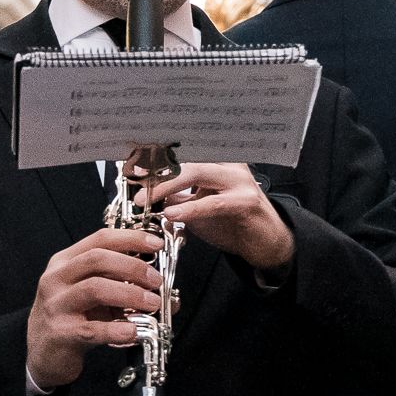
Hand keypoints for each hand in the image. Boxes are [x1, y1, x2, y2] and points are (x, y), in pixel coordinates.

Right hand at [27, 227, 167, 388]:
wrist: (43, 354)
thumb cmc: (71, 319)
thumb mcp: (93, 296)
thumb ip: (122, 285)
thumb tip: (165, 290)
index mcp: (65, 262)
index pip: (100, 239)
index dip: (131, 238)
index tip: (156, 244)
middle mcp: (56, 279)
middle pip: (97, 259)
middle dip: (133, 267)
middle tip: (156, 280)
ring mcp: (56, 305)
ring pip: (95, 289)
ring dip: (130, 294)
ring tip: (152, 304)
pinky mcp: (60, 333)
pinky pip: (92, 329)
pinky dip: (117, 329)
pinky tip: (133, 331)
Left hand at [142, 162, 294, 272]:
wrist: (265, 243)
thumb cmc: (232, 222)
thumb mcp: (197, 206)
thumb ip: (175, 197)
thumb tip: (145, 190)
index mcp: (217, 160)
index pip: (182, 152)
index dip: (154, 156)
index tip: (130, 165)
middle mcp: (228, 163)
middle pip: (186, 158)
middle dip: (156, 170)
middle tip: (134, 184)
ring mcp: (239, 180)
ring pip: (196, 173)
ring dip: (167, 186)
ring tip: (146, 200)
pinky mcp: (246, 201)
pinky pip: (212, 202)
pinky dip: (190, 208)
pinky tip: (173, 215)